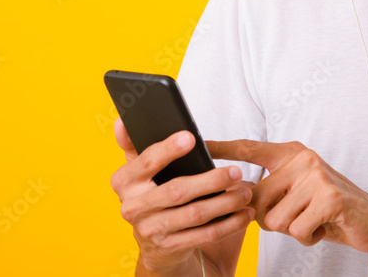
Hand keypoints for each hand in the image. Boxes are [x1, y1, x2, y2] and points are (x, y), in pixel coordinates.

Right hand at [109, 118, 255, 272]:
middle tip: (236, 171)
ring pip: (194, 214)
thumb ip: (132, 144)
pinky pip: (204, 235)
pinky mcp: (170, 247)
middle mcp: (133, 207)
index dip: (168, 150)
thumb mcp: (137, 169)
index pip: (147, 162)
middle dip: (210, 180)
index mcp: (124, 182)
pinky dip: (228, 225)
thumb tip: (122, 121)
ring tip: (245, 192)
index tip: (190, 138)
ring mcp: (151, 230)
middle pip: (176, 191)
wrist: (152, 239)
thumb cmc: (150, 193)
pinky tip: (243, 214)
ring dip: (225, 203)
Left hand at [208, 140, 367, 253]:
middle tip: (300, 215)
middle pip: (256, 200)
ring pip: (274, 219)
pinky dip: (308, 237)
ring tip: (313, 219)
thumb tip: (232, 193)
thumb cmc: (330, 210)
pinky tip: (324, 226)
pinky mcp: (328, 196)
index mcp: (291, 153)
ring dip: (292, 229)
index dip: (222, 147)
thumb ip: (268, 190)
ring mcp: (316, 175)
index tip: (197, 143)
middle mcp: (301, 158)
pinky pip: (295, 229)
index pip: (249, 148)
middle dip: (272, 219)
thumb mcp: (296, 194)